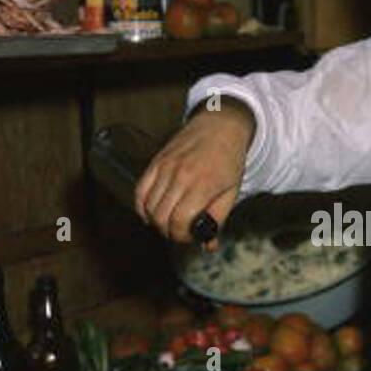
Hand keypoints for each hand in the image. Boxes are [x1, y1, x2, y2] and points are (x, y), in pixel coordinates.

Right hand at [134, 99, 254, 248]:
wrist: (220, 126)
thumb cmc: (228, 160)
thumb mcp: (231, 192)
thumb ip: (218, 220)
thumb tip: (207, 244)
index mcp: (202, 185)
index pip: (179, 222)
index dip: (182, 236)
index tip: (190, 235)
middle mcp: (180, 176)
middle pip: (161, 218)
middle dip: (170, 232)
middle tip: (181, 231)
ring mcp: (165, 168)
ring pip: (148, 207)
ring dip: (157, 221)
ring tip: (170, 221)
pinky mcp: (156, 162)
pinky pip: (140, 191)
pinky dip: (142, 207)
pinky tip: (152, 213)